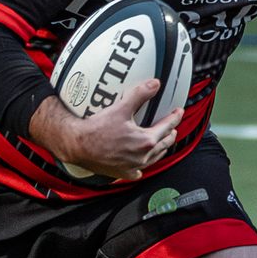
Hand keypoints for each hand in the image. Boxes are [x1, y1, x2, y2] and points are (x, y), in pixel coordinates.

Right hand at [34, 75, 180, 181]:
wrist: (77, 146)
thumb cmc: (96, 130)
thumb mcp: (121, 108)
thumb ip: (140, 95)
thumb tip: (155, 84)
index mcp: (146, 141)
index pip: (167, 127)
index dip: (175, 118)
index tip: (179, 112)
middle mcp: (142, 157)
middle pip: (164, 144)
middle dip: (171, 133)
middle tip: (172, 125)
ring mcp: (133, 167)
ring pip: (154, 158)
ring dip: (160, 148)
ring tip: (162, 141)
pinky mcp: (123, 173)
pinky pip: (138, 171)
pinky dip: (143, 165)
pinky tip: (141, 163)